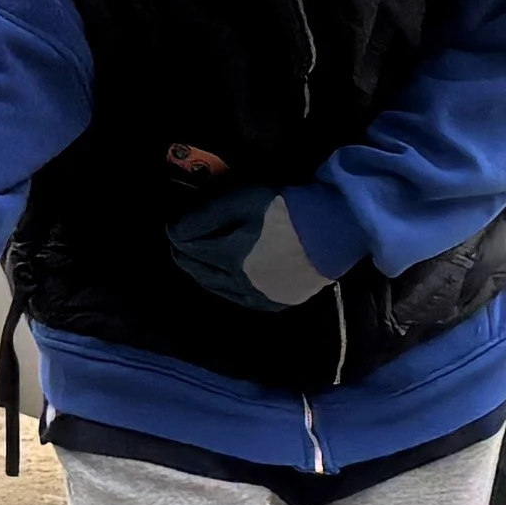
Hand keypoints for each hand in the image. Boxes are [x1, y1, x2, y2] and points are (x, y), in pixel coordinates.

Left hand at [165, 181, 337, 311]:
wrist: (334, 232)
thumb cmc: (287, 210)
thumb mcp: (243, 200)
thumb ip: (205, 215)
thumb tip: (173, 230)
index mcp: (228, 256)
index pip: (188, 246)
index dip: (176, 234)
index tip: (171, 225)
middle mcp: (237, 284)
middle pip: (198, 270)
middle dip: (184, 256)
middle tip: (177, 244)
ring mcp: (256, 298)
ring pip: (215, 288)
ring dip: (201, 274)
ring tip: (194, 262)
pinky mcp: (275, 304)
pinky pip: (238, 299)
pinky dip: (224, 288)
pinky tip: (223, 280)